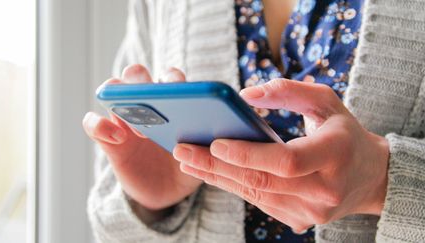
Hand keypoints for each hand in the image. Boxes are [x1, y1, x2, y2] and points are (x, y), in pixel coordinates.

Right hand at [83, 65, 201, 211]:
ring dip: (120, 98)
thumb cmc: (188, 164)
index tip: (179, 93)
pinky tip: (115, 136)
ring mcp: (125, 120)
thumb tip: (217, 130)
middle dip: (140, 80)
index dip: (171, 80)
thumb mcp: (202, 154)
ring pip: (112, 91)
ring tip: (137, 125)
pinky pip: (93, 123)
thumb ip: (206, 141)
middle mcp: (146, 104)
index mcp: (172, 102)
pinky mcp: (109, 140)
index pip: (169, 77)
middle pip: (136, 75)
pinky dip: (98, 124)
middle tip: (151, 100)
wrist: (168, 192)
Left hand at [173, 79, 388, 231]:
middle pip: (261, 181)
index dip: (248, 154)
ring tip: (187, 161)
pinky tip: (210, 172)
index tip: (214, 142)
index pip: (287, 161)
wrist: (369, 176)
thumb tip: (244, 96)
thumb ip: (288, 91)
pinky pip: (258, 202)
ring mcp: (311, 211)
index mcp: (335, 155)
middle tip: (182, 150)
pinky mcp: (299, 220)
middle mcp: (324, 190)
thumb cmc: (344, 133)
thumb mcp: (325, 101)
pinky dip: (233, 186)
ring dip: (217, 177)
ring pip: (255, 194)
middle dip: (216, 166)